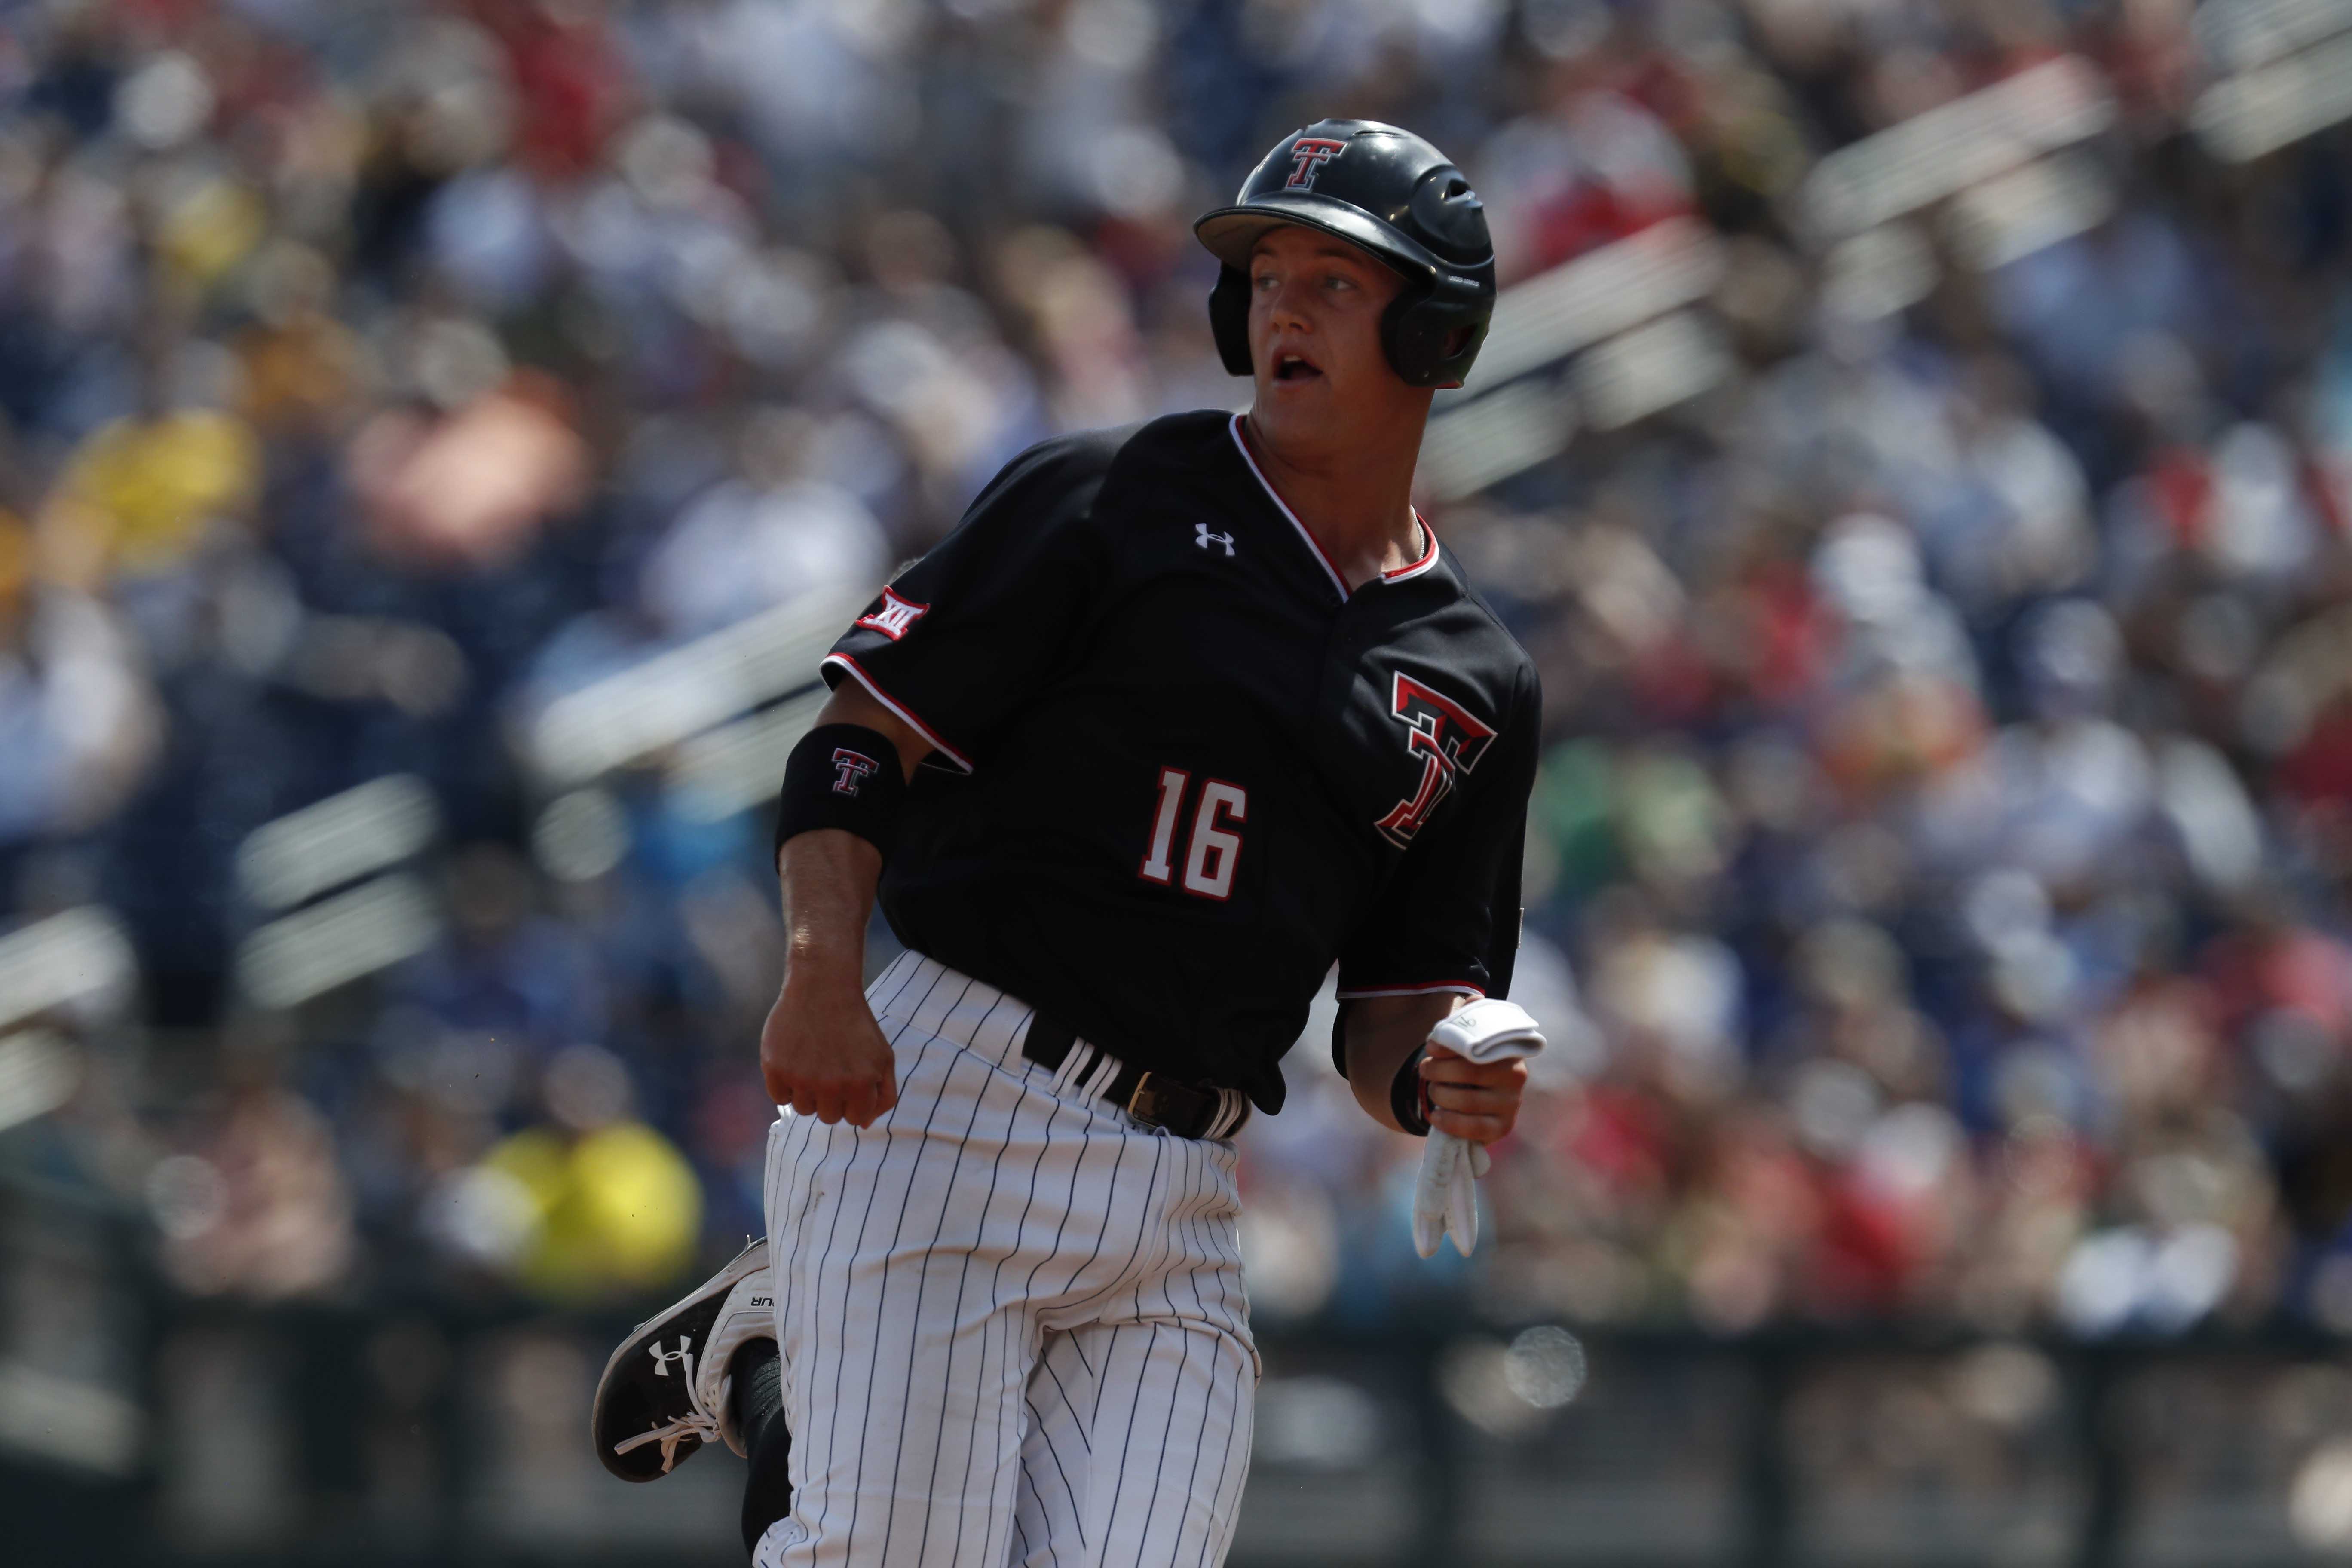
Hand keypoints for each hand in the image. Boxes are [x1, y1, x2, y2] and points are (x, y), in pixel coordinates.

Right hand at [759, 971, 897, 1125]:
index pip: (855, 1119)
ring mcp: (801, 1078)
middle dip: (831, 1098)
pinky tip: (794, 1059)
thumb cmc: (856, 1024)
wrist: (823, 987)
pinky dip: (785, 1084)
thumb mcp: (883, 1057)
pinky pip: (779, 1097)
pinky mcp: (775, 1068)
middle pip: (828, 1117)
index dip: (853, 1100)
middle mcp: (831, 1085)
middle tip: (829, 1069)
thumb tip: (864, 1124)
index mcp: (861, 1084)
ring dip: (808, 1091)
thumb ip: (883, 1095)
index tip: (849, 1080)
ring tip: (812, 1061)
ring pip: (803, 1109)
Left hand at [1419, 1044, 1526, 1144]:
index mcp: (1507, 1051)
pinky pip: (1473, 1127)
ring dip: (1440, 1096)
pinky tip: (1436, 1116)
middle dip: (1437, 1072)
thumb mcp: (1466, 1050)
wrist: (1487, 1092)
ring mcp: (1512, 1104)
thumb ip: (1452, 1044)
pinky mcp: (1503, 1127)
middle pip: (1467, 1073)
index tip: (1430, 1049)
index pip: (1474, 1047)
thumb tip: (1433, 1046)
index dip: (1447, 1048)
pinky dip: (1449, 1122)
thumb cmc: (1473, 1064)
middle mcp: (1515, 1077)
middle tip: (1426, 1070)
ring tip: (1434, 1091)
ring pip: (1467, 1102)